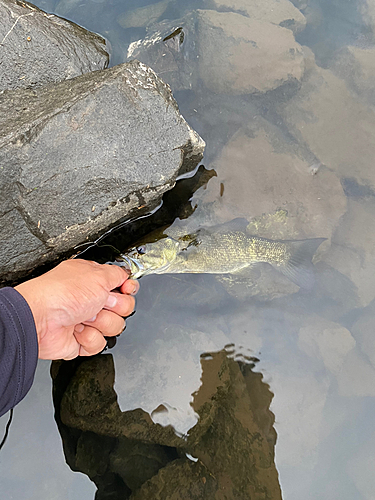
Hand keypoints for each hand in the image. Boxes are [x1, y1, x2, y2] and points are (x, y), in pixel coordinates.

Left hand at [15, 259, 138, 359]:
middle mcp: (91, 300)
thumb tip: (127, 275)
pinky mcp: (82, 341)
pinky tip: (77, 330)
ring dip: (101, 322)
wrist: (40, 319)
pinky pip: (100, 343)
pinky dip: (89, 338)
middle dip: (114, 307)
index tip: (125, 289)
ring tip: (83, 317)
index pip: (123, 286)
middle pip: (123, 308)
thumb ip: (118, 274)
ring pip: (114, 327)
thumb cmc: (61, 293)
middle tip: (98, 303)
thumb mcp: (97, 274)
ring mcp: (87, 321)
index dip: (128, 289)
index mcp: (94, 281)